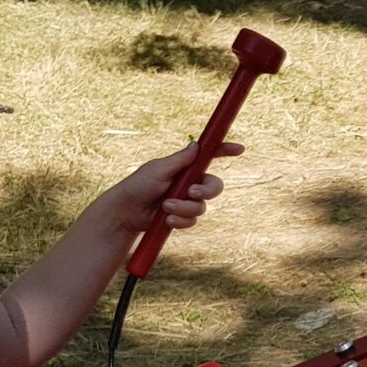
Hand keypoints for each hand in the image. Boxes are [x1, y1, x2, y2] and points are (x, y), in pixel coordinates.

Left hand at [92, 141, 244, 237]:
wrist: (127, 212)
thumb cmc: (138, 185)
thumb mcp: (158, 169)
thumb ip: (180, 160)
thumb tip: (196, 145)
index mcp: (185, 167)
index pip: (209, 156)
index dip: (225, 151)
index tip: (239, 149)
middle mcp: (189, 182)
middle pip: (214, 186)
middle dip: (206, 190)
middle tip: (192, 191)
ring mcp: (187, 200)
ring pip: (202, 206)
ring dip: (184, 207)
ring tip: (166, 207)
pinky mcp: (182, 216)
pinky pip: (192, 220)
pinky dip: (180, 220)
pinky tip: (167, 219)